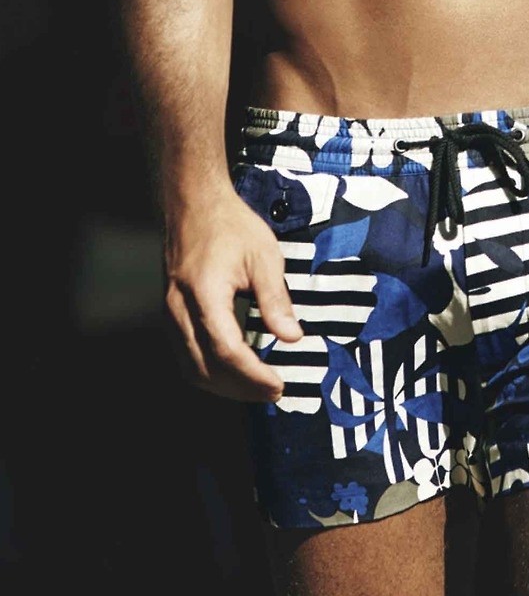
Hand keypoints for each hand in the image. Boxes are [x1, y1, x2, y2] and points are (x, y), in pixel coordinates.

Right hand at [163, 187, 303, 402]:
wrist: (193, 203)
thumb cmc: (230, 224)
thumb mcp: (263, 256)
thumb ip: (276, 300)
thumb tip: (292, 338)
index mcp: (204, 295)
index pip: (227, 352)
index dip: (254, 376)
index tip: (279, 384)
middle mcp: (180, 311)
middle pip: (206, 369)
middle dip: (241, 389)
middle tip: (273, 392)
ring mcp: (170, 314)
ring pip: (192, 368)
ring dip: (224, 387)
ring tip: (256, 388)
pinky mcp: (170, 314)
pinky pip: (185, 356)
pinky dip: (209, 372)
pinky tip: (232, 372)